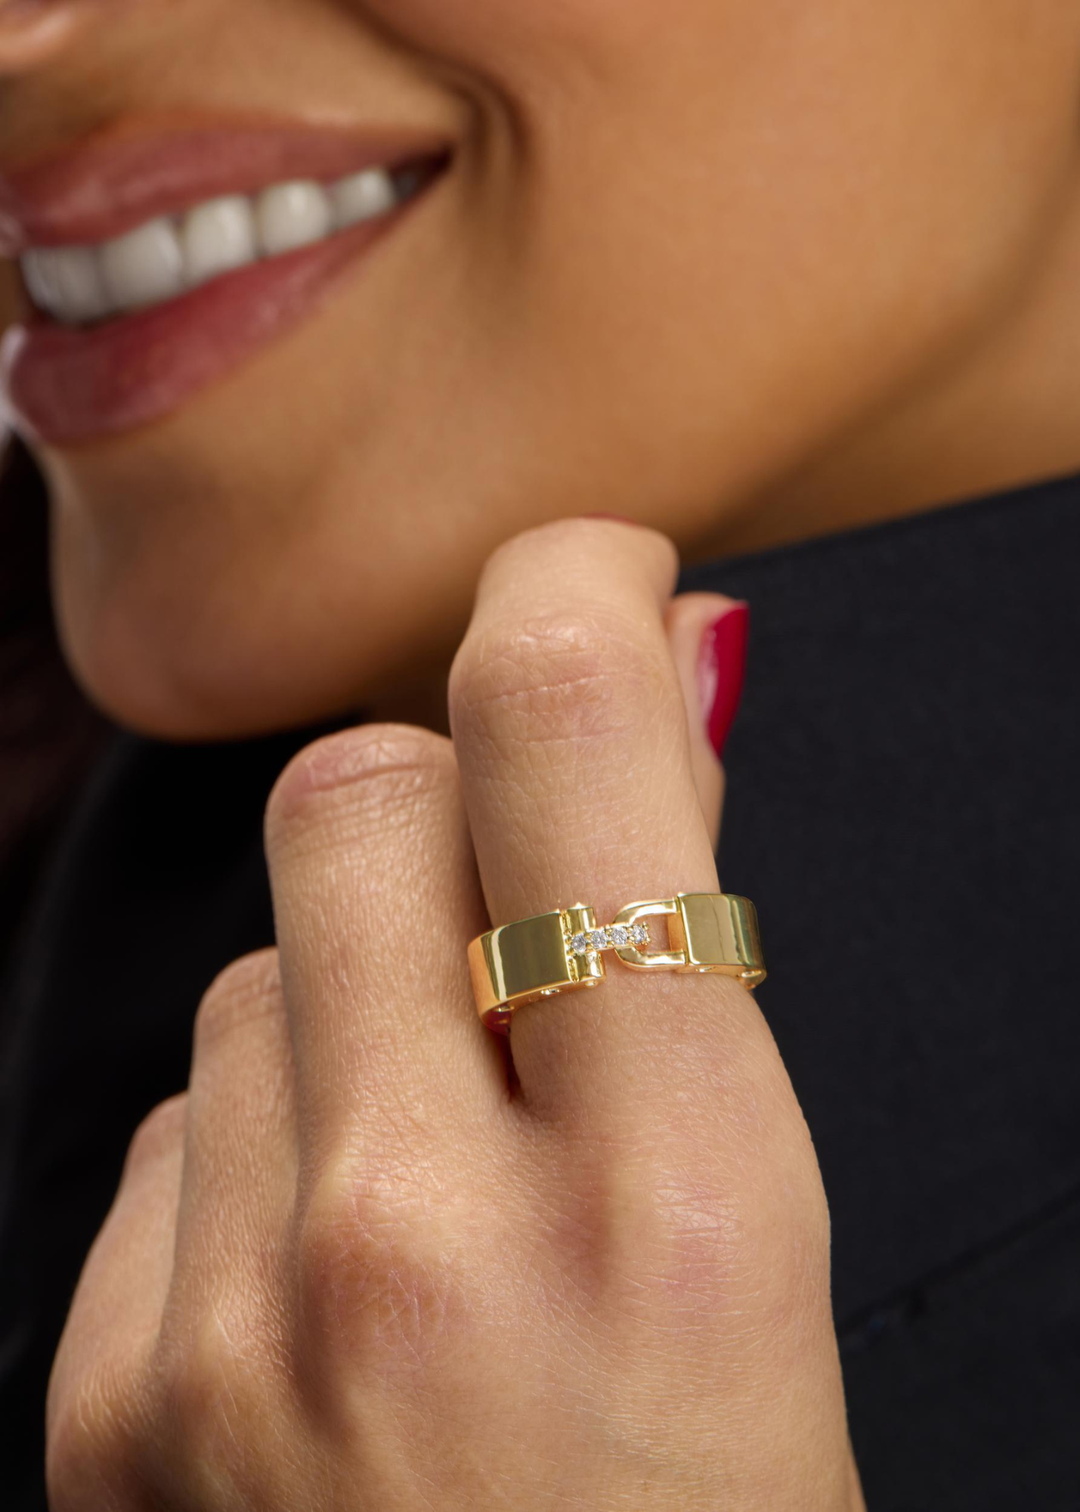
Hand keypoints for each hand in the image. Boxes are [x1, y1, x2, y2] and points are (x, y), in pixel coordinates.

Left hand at [46, 520, 863, 1510]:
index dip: (572, 588)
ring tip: (444, 1170)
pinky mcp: (113, 1394)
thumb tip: (642, 702)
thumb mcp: (764, 1239)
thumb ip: (673, 957)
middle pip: (353, 796)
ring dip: (354, 1002)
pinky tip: (338, 1278)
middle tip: (520, 898)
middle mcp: (423, 1245)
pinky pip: (177, 1125)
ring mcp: (234, 1330)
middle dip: (445, 798)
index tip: (589, 569)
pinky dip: (262, 1144)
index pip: (568, 739)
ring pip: (259, 965)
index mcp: (672, 1203)